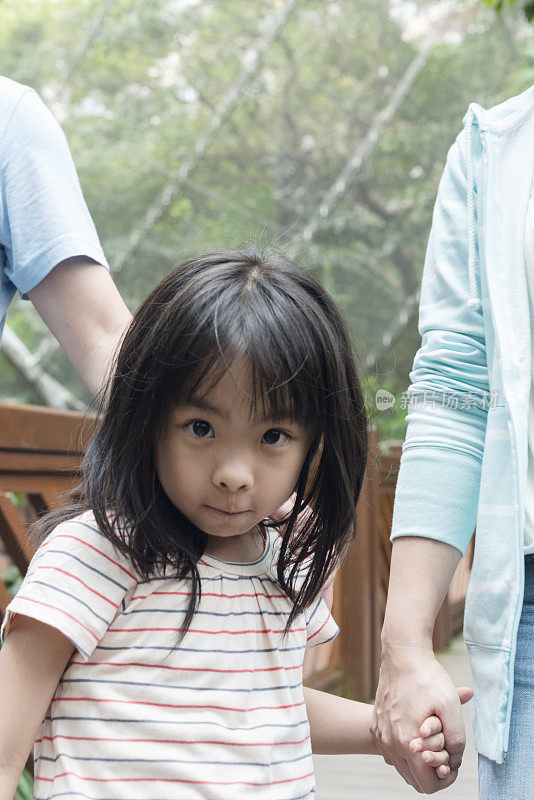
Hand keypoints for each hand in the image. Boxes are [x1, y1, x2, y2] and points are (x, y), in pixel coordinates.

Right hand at [371, 644, 467, 792]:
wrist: (401, 655)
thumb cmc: (426, 678)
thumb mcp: (450, 706)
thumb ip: (457, 739)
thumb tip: (455, 760)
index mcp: (406, 742)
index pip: (427, 785)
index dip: (445, 780)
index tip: (453, 762)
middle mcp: (389, 743)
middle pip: (414, 780)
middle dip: (433, 771)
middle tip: (445, 750)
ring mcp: (380, 735)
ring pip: (403, 767)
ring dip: (419, 761)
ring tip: (433, 739)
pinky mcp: (376, 726)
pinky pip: (393, 751)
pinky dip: (406, 749)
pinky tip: (418, 731)